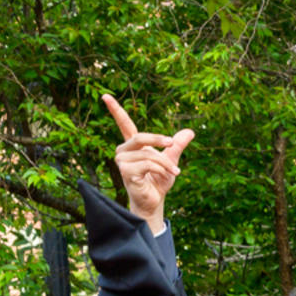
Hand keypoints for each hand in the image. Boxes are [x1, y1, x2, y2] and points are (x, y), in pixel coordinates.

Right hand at [102, 94, 193, 233]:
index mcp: (133, 145)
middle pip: (140, 136)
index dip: (115, 110)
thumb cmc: (159, 181)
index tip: (105, 95)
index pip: (123, 124)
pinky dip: (160, 170)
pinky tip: (163, 177)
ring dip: (164, 163)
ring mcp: (122, 161)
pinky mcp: (125, 172)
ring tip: (174, 172)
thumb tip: (190, 132)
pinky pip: (147, 164)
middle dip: (158, 140)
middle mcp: (123, 151)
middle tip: (171, 143)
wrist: (156, 201)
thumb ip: (177, 146)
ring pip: (148, 154)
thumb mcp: (171, 160)